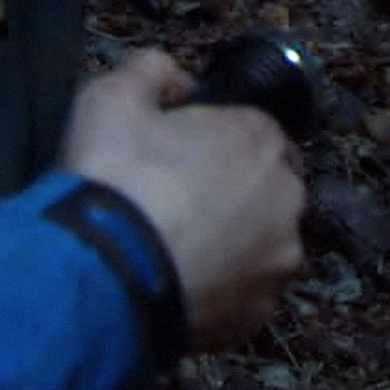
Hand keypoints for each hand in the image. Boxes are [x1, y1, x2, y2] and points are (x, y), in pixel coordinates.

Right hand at [61, 49, 305, 350]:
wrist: (102, 276)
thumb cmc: (114, 178)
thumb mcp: (111, 98)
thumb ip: (150, 71)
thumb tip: (173, 77)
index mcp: (261, 140)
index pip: (250, 130)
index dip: (211, 140)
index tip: (176, 155)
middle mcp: (287, 200)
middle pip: (263, 190)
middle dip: (229, 195)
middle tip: (174, 206)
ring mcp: (278, 264)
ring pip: (258, 247)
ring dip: (229, 247)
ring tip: (173, 255)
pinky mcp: (258, 318)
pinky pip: (240, 296)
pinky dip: (216, 293)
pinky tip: (175, 290)